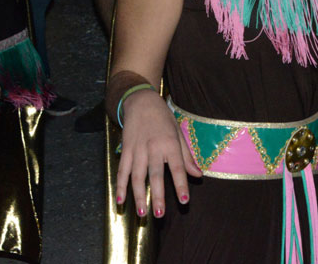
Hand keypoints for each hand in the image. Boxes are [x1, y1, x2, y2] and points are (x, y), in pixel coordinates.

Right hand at [115, 89, 200, 217]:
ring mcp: (137, 149)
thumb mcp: (178, 133)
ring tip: (141, 213)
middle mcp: (153, 147)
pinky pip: (122, 170)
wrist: (141, 102)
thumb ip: (187, 156)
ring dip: (138, 196)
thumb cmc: (163, 118)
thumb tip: (198, 175)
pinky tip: (120, 200)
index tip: (185, 200)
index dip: (181, 184)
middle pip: (155, 175)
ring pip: (136, 176)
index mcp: (170, 143)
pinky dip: (120, 186)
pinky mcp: (125, 150)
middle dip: (158, 196)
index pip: (177, 167)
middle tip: (160, 214)